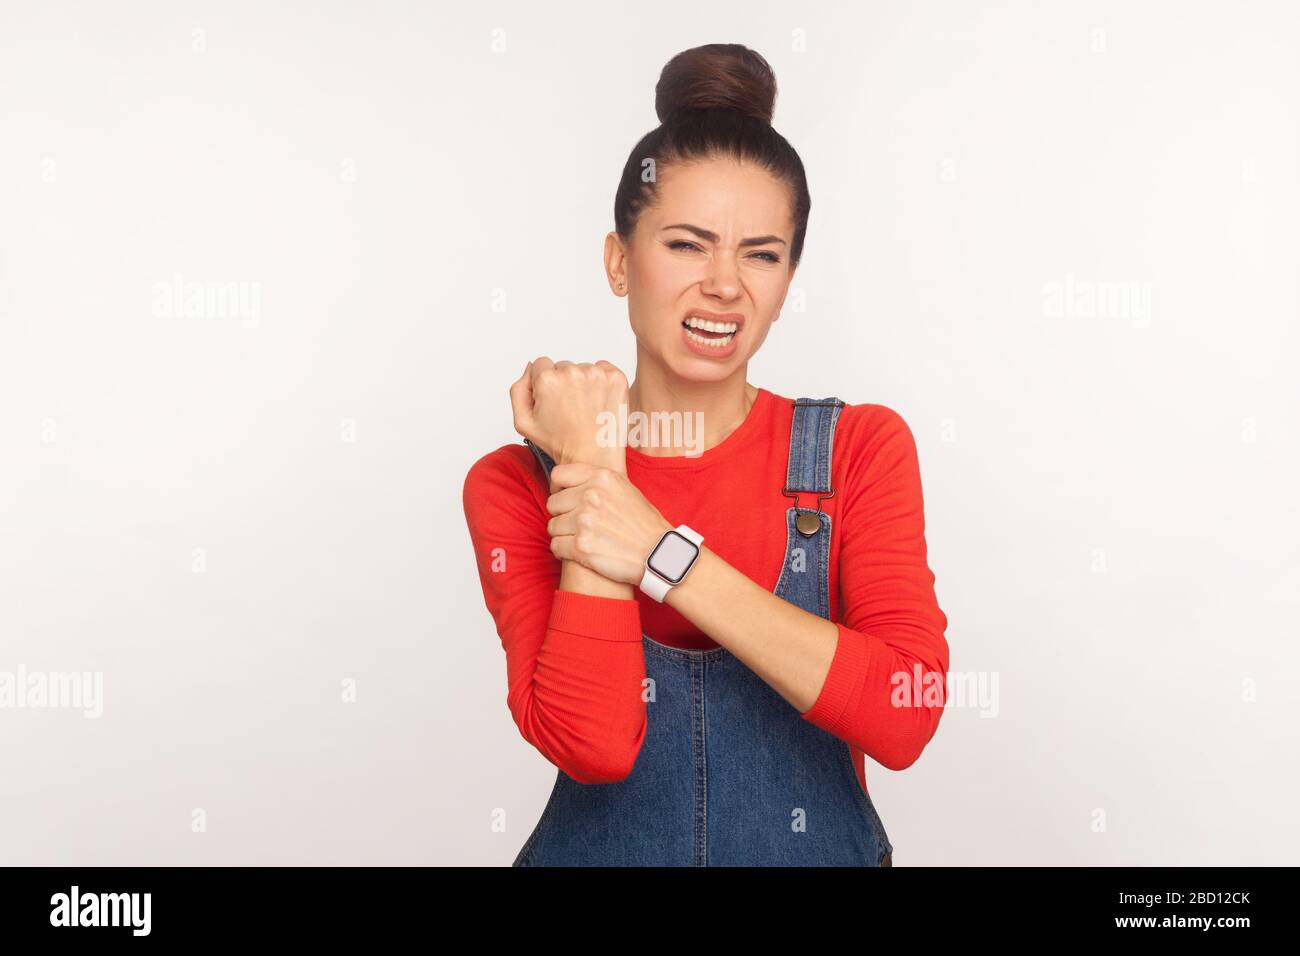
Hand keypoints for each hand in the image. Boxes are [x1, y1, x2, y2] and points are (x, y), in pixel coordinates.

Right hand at [510, 357, 628, 471]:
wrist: (593, 458)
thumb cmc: (560, 443)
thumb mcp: (523, 422)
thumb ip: (518, 389)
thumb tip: (530, 368)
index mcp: (548, 380)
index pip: (541, 364)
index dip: (544, 384)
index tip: (553, 400)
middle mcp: (572, 372)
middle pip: (563, 366)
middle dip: (563, 383)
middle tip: (569, 408)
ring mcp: (597, 374)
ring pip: (583, 368)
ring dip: (583, 383)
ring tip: (585, 408)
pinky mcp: (616, 378)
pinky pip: (603, 368)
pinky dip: (601, 382)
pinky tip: (598, 402)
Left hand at [545, 462, 672, 585]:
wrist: (660, 554)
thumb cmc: (645, 524)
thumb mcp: (626, 489)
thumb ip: (599, 483)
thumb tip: (573, 481)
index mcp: (602, 477)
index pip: (558, 475)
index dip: (559, 489)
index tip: (565, 498)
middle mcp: (591, 496)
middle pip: (553, 503)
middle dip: (562, 514)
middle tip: (577, 524)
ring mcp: (584, 521)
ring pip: (552, 526)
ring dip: (563, 534)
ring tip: (581, 538)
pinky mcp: (581, 546)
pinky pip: (555, 546)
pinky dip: (563, 551)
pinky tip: (578, 551)